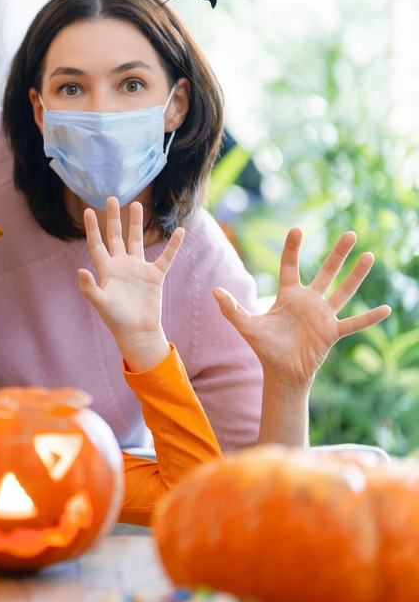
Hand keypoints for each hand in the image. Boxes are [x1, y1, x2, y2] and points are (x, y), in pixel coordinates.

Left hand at [77, 198, 182, 370]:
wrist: (137, 332)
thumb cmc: (116, 319)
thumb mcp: (101, 303)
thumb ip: (90, 288)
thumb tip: (80, 271)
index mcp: (106, 269)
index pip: (97, 243)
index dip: (91, 228)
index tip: (87, 210)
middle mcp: (121, 265)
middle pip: (116, 236)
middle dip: (113, 217)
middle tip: (112, 198)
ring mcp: (138, 268)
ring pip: (137, 240)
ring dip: (136, 223)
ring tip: (136, 205)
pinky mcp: (155, 276)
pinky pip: (166, 257)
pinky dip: (173, 245)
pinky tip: (180, 231)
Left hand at [214, 228, 390, 390]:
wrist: (280, 372)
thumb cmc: (264, 347)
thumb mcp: (245, 326)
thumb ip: (231, 308)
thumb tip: (214, 291)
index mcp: (288, 295)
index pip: (290, 266)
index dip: (292, 248)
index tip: (297, 229)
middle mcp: (309, 301)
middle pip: (326, 271)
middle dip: (338, 254)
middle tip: (350, 234)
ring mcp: (323, 315)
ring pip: (343, 291)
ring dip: (356, 275)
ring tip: (369, 256)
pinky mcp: (332, 332)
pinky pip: (354, 323)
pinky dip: (369, 318)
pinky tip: (386, 309)